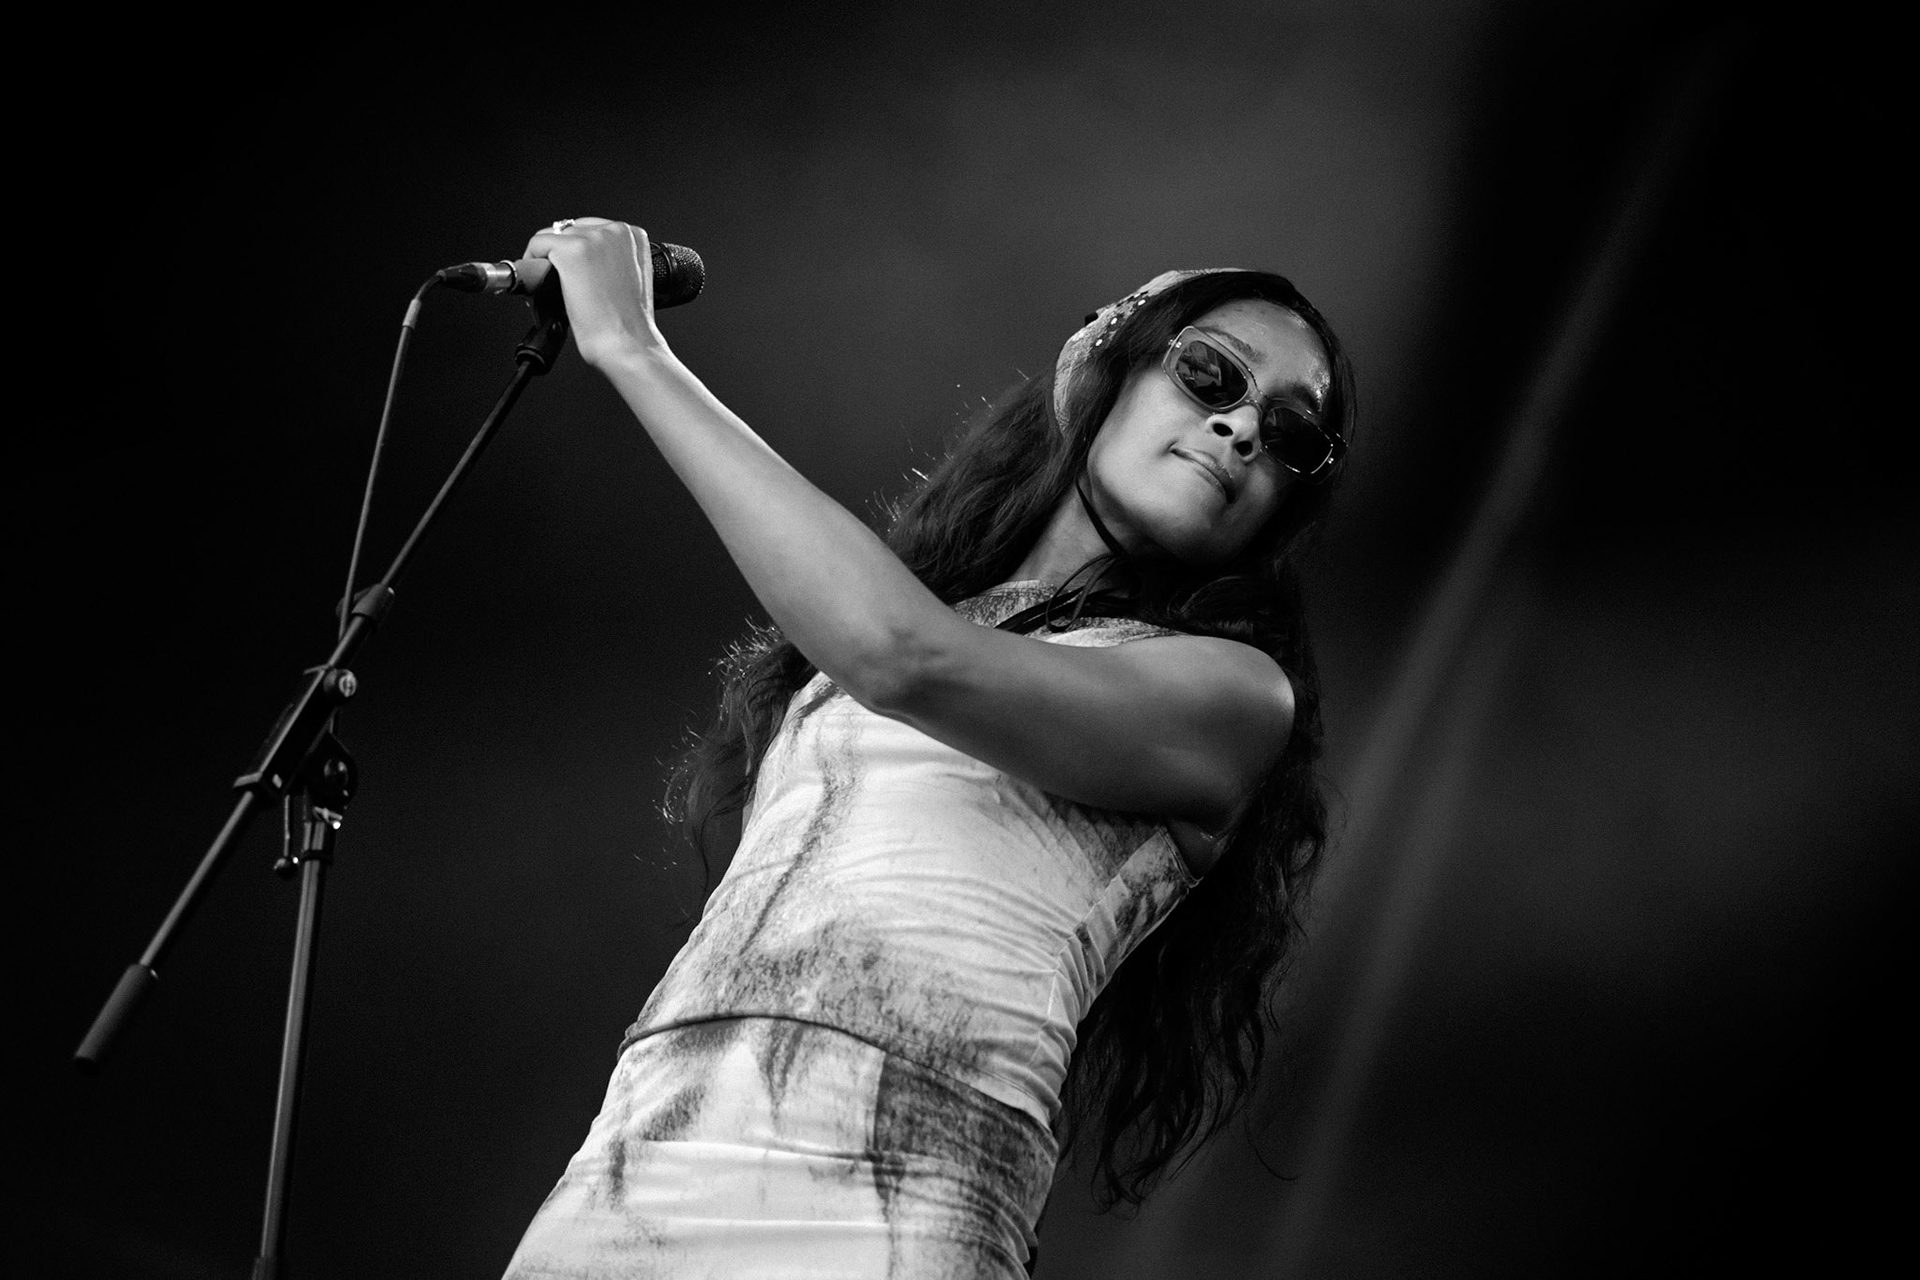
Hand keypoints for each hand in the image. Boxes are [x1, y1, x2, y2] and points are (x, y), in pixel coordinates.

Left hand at [521, 218, 668, 368]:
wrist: (627, 344)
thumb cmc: (629, 323)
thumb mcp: (631, 279)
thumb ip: (613, 260)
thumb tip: (585, 260)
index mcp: (633, 235)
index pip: (590, 229)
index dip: (577, 251)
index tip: (573, 271)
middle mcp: (615, 231)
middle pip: (570, 231)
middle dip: (562, 256)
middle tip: (561, 284)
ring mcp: (593, 239)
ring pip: (552, 238)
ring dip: (547, 262)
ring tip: (552, 289)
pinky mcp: (571, 250)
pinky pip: (537, 245)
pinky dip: (532, 263)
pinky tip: (541, 285)